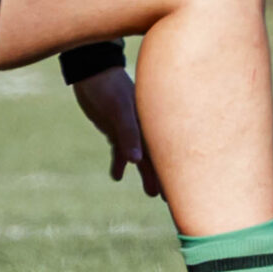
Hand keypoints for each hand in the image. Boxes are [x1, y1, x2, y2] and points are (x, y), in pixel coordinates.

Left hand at [72, 66, 160, 196]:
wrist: (92, 72)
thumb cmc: (109, 88)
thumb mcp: (119, 110)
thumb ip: (128, 134)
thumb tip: (135, 161)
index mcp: (150, 124)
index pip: (164, 152)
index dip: (172, 170)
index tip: (180, 190)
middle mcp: (143, 128)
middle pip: (155, 157)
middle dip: (161, 176)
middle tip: (167, 199)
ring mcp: (129, 129)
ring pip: (140, 156)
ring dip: (143, 173)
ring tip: (150, 193)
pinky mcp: (115, 128)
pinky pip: (120, 149)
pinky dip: (119, 162)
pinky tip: (116, 176)